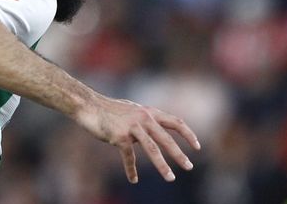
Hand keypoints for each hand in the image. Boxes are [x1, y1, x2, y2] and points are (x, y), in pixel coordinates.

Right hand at [73, 92, 199, 183]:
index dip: (188, 134)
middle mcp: (143, 118)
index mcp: (149, 112)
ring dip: (162, 165)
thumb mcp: (132, 111)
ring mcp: (132, 127)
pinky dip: (131, 169)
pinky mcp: (119, 136)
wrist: (89, 106)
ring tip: (170, 178)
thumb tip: (155, 131)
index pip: (175, 122)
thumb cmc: (110, 110)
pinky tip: (133, 179)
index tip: (197, 146)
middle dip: (179, 154)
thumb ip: (145, 120)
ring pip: (152, 149)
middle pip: (166, 139)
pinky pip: (129, 156)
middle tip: (189, 167)